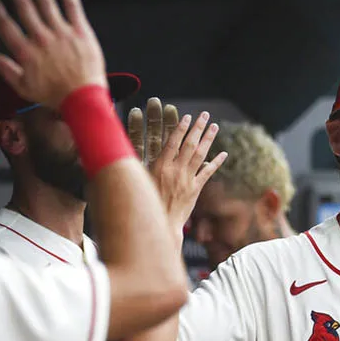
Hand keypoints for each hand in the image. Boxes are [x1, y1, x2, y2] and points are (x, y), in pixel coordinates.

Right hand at [0, 0, 106, 107]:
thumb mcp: (25, 88)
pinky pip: (73, 7)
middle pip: (25, 8)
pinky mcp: (81, 32)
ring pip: (46, 3)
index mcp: (26, 52)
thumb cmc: (57, 96)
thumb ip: (7, 71)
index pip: (7, 26)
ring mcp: (62, 33)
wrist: (84, 100)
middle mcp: (41, 39)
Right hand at [129, 103, 223, 241]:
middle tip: (205, 114)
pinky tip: (223, 153)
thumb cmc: (144, 205)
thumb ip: (134, 165)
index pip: (172, 142)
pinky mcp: (195, 190)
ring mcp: (187, 180)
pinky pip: (208, 173)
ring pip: (201, 155)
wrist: (160, 226)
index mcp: (160, 167)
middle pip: (189, 144)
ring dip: (208, 139)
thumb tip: (116, 152)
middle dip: (198, 127)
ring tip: (214, 126)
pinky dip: (216, 162)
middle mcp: (175, 171)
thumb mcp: (137, 182)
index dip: (180, 127)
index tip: (186, 116)